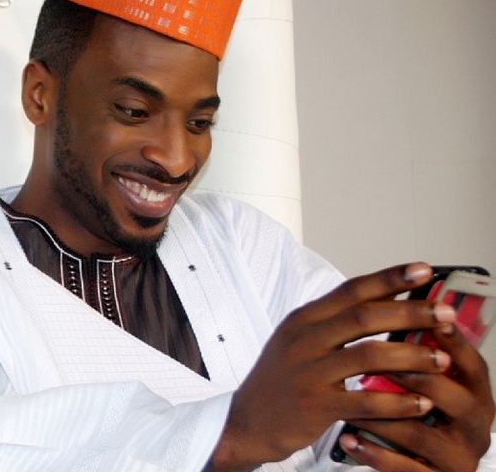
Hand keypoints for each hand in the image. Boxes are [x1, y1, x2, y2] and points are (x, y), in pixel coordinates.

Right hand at [212, 263, 456, 471]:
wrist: (246, 420)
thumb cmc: (280, 377)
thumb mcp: (298, 339)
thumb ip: (334, 322)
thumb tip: (383, 302)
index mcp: (303, 318)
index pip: (351, 290)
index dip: (390, 278)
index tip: (423, 271)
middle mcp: (304, 339)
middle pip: (365, 316)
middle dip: (411, 313)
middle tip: (445, 313)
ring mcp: (309, 372)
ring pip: (369, 355)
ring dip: (412, 356)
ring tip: (442, 360)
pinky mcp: (315, 406)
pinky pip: (365, 401)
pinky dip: (398, 402)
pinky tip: (422, 403)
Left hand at [338, 322, 494, 471]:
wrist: (422, 467)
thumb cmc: (422, 414)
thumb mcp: (429, 384)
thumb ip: (418, 353)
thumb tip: (396, 300)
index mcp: (475, 395)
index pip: (471, 365)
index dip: (453, 341)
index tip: (431, 318)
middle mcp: (474, 427)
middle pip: (452, 398)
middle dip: (414, 375)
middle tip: (377, 359)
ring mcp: (457, 458)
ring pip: (420, 435)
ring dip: (381, 415)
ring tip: (349, 399)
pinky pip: (403, 469)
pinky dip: (373, 452)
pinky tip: (348, 437)